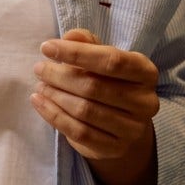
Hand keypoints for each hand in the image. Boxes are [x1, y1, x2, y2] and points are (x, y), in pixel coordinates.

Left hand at [31, 28, 160, 184]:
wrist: (121, 122)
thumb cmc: (108, 80)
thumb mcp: (100, 56)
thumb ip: (87, 42)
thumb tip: (71, 36)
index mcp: (146, 72)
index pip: (112, 60)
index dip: (76, 53)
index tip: (47, 47)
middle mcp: (145, 101)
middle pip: (94, 87)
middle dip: (60, 76)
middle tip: (39, 69)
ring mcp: (133, 128)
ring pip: (85, 110)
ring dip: (55, 96)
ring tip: (39, 86)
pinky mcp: (116, 148)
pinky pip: (79, 132)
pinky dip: (54, 115)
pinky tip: (39, 102)